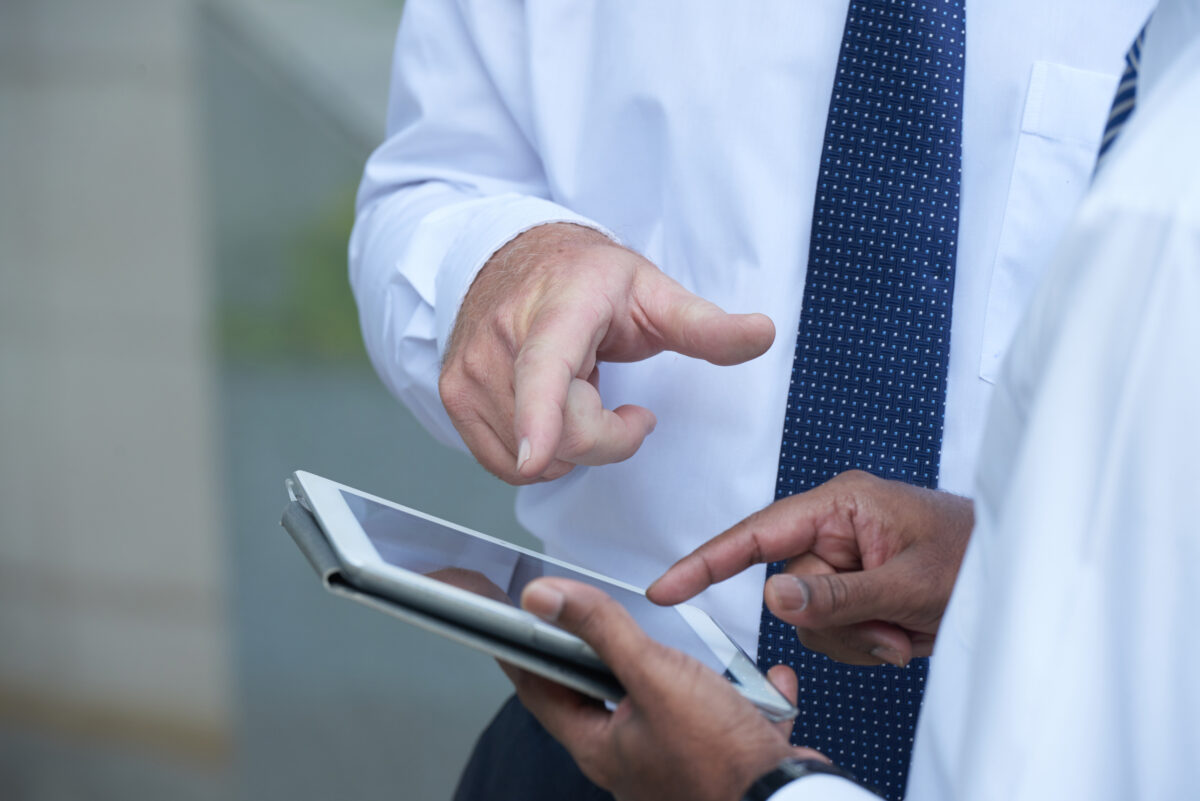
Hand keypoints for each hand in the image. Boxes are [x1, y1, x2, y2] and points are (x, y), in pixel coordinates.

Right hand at [439, 223, 774, 483]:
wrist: (511, 257)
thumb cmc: (583, 277)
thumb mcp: (651, 291)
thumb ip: (705, 324)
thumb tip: (763, 334)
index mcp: (556, 310)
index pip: (545, 369)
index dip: (542, 417)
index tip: (538, 455)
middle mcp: (500, 342)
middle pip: (562, 436)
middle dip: (607, 435)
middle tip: (620, 399)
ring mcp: (469, 373)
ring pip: (535, 460)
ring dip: (571, 442)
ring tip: (576, 391)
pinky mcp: (452, 398)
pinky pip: (507, 465)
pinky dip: (540, 452)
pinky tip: (549, 410)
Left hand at [511, 577, 824, 800]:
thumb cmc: (721, 757)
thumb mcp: (653, 675)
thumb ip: (600, 630)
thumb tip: (542, 596)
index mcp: (600, 745)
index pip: (539, 689)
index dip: (518, 649)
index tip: (499, 620)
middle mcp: (631, 759)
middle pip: (598, 696)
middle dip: (596, 655)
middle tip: (581, 621)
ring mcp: (676, 763)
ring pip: (662, 707)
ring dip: (670, 672)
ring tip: (673, 642)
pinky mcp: (722, 761)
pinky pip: (723, 718)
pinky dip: (737, 692)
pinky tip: (759, 678)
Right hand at [647, 471, 973, 666]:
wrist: (1021, 573)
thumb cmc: (977, 555)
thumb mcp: (909, 583)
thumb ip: (837, 594)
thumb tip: (771, 596)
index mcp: (842, 505)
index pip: (757, 534)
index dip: (706, 562)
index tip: (666, 588)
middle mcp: (837, 527)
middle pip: (789, 588)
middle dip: (836, 619)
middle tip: (889, 625)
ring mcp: (848, 557)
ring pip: (810, 617)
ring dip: (857, 636)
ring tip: (905, 627)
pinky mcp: (859, 584)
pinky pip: (835, 627)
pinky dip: (868, 640)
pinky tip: (905, 630)